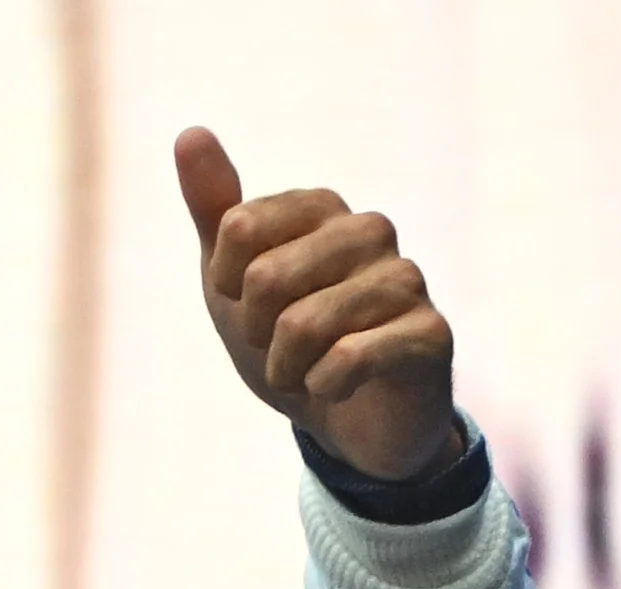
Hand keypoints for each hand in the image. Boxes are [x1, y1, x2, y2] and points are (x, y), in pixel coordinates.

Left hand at [174, 127, 458, 481]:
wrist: (348, 422)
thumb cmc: (289, 341)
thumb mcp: (233, 278)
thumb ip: (214, 208)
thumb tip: (190, 133)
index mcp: (322, 207)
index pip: (238, 228)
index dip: (226, 284)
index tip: (247, 304)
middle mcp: (370, 230)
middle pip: (266, 277)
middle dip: (256, 332)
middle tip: (280, 348)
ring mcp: (406, 279)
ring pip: (303, 325)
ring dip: (286, 368)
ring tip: (306, 373)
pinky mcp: (430, 333)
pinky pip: (347, 359)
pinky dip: (324, 387)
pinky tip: (339, 387)